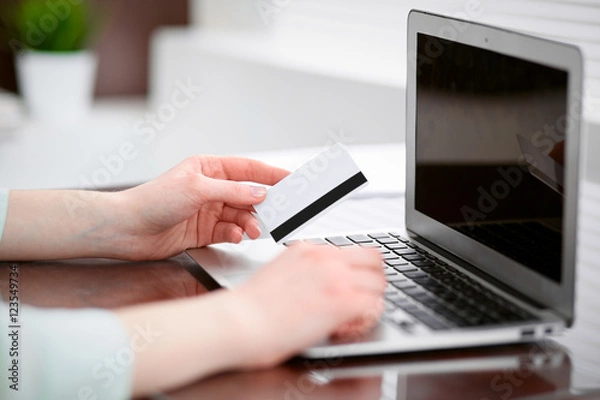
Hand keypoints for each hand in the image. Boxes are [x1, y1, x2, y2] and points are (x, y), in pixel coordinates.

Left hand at [115, 156, 288, 259]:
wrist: (128, 229)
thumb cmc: (153, 200)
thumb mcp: (197, 189)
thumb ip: (232, 191)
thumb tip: (258, 192)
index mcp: (209, 168)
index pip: (247, 169)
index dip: (270, 174)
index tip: (290, 179)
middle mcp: (211, 188)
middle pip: (247, 195)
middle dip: (261, 204)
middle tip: (277, 212)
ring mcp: (208, 210)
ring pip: (240, 215)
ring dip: (249, 223)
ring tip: (252, 229)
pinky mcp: (204, 231)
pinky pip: (229, 231)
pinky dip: (235, 234)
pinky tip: (235, 236)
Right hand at [232, 243, 385, 367]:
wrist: (240, 321)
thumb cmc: (250, 306)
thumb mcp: (280, 272)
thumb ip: (304, 271)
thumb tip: (319, 283)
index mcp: (309, 250)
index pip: (354, 250)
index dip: (359, 270)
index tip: (355, 283)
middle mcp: (325, 258)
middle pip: (374, 260)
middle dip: (372, 281)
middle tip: (363, 299)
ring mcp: (336, 277)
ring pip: (379, 282)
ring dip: (371, 299)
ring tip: (354, 316)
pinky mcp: (343, 300)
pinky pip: (375, 305)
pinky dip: (367, 318)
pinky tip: (348, 326)